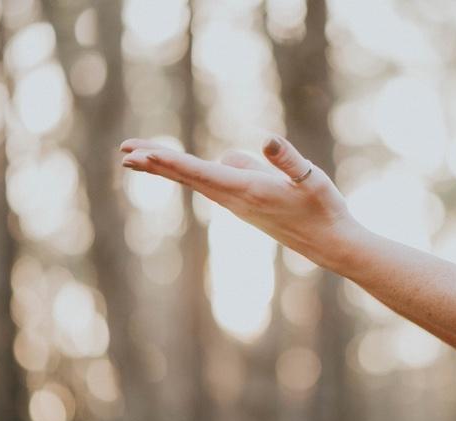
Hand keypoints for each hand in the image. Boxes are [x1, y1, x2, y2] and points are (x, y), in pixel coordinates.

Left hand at [119, 136, 363, 268]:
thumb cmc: (324, 209)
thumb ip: (288, 160)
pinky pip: (208, 183)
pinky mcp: (244, 205)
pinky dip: (187, 173)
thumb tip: (266, 140)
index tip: (141, 155)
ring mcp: (237, 204)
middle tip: (123, 153)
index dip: (169, 162)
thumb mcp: (311, 179)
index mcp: (247, 190)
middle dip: (155, 163)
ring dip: (166, 168)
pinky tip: (182, 167)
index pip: (200, 172)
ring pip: (195, 180)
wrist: (331, 244)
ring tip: (138, 157)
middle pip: (187, 177)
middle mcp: (235, 199)